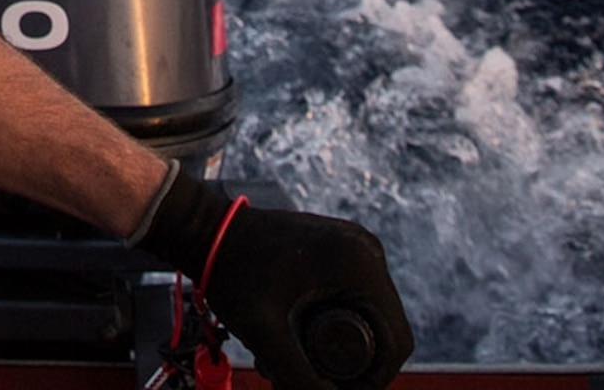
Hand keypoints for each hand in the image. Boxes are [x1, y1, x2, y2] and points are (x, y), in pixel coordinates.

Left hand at [135, 168, 412, 389]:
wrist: (207, 229)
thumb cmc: (230, 273)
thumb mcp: (262, 330)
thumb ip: (296, 374)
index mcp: (360, 265)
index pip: (396, 341)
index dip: (376, 379)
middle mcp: (368, 250)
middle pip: (386, 330)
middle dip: (356, 365)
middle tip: (309, 379)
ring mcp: (358, 246)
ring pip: (371, 316)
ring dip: (344, 344)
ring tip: (296, 361)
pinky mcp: (344, 249)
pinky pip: (357, 297)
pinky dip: (339, 322)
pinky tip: (302, 336)